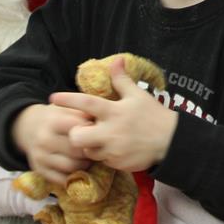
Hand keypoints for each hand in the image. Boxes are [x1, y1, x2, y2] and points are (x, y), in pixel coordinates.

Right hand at [13, 102, 93, 185]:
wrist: (30, 127)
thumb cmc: (57, 117)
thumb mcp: (68, 108)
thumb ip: (84, 113)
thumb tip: (103, 121)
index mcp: (53, 121)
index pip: (79, 129)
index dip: (92, 131)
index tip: (99, 131)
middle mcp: (44, 140)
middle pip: (77, 150)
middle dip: (91, 150)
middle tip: (98, 148)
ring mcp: (41, 157)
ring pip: (72, 166)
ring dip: (85, 164)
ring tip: (90, 157)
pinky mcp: (40, 170)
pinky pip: (62, 179)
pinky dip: (74, 176)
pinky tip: (79, 168)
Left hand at [51, 56, 178, 172]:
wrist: (171, 142)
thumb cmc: (153, 114)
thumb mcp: (138, 94)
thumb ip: (122, 80)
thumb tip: (117, 60)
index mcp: (114, 111)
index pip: (85, 104)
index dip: (67, 100)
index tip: (53, 98)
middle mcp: (110, 132)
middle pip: (76, 136)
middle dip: (76, 133)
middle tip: (85, 129)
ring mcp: (113, 150)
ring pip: (87, 150)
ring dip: (90, 144)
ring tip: (102, 138)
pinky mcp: (117, 164)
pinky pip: (101, 160)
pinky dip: (104, 154)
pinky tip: (114, 147)